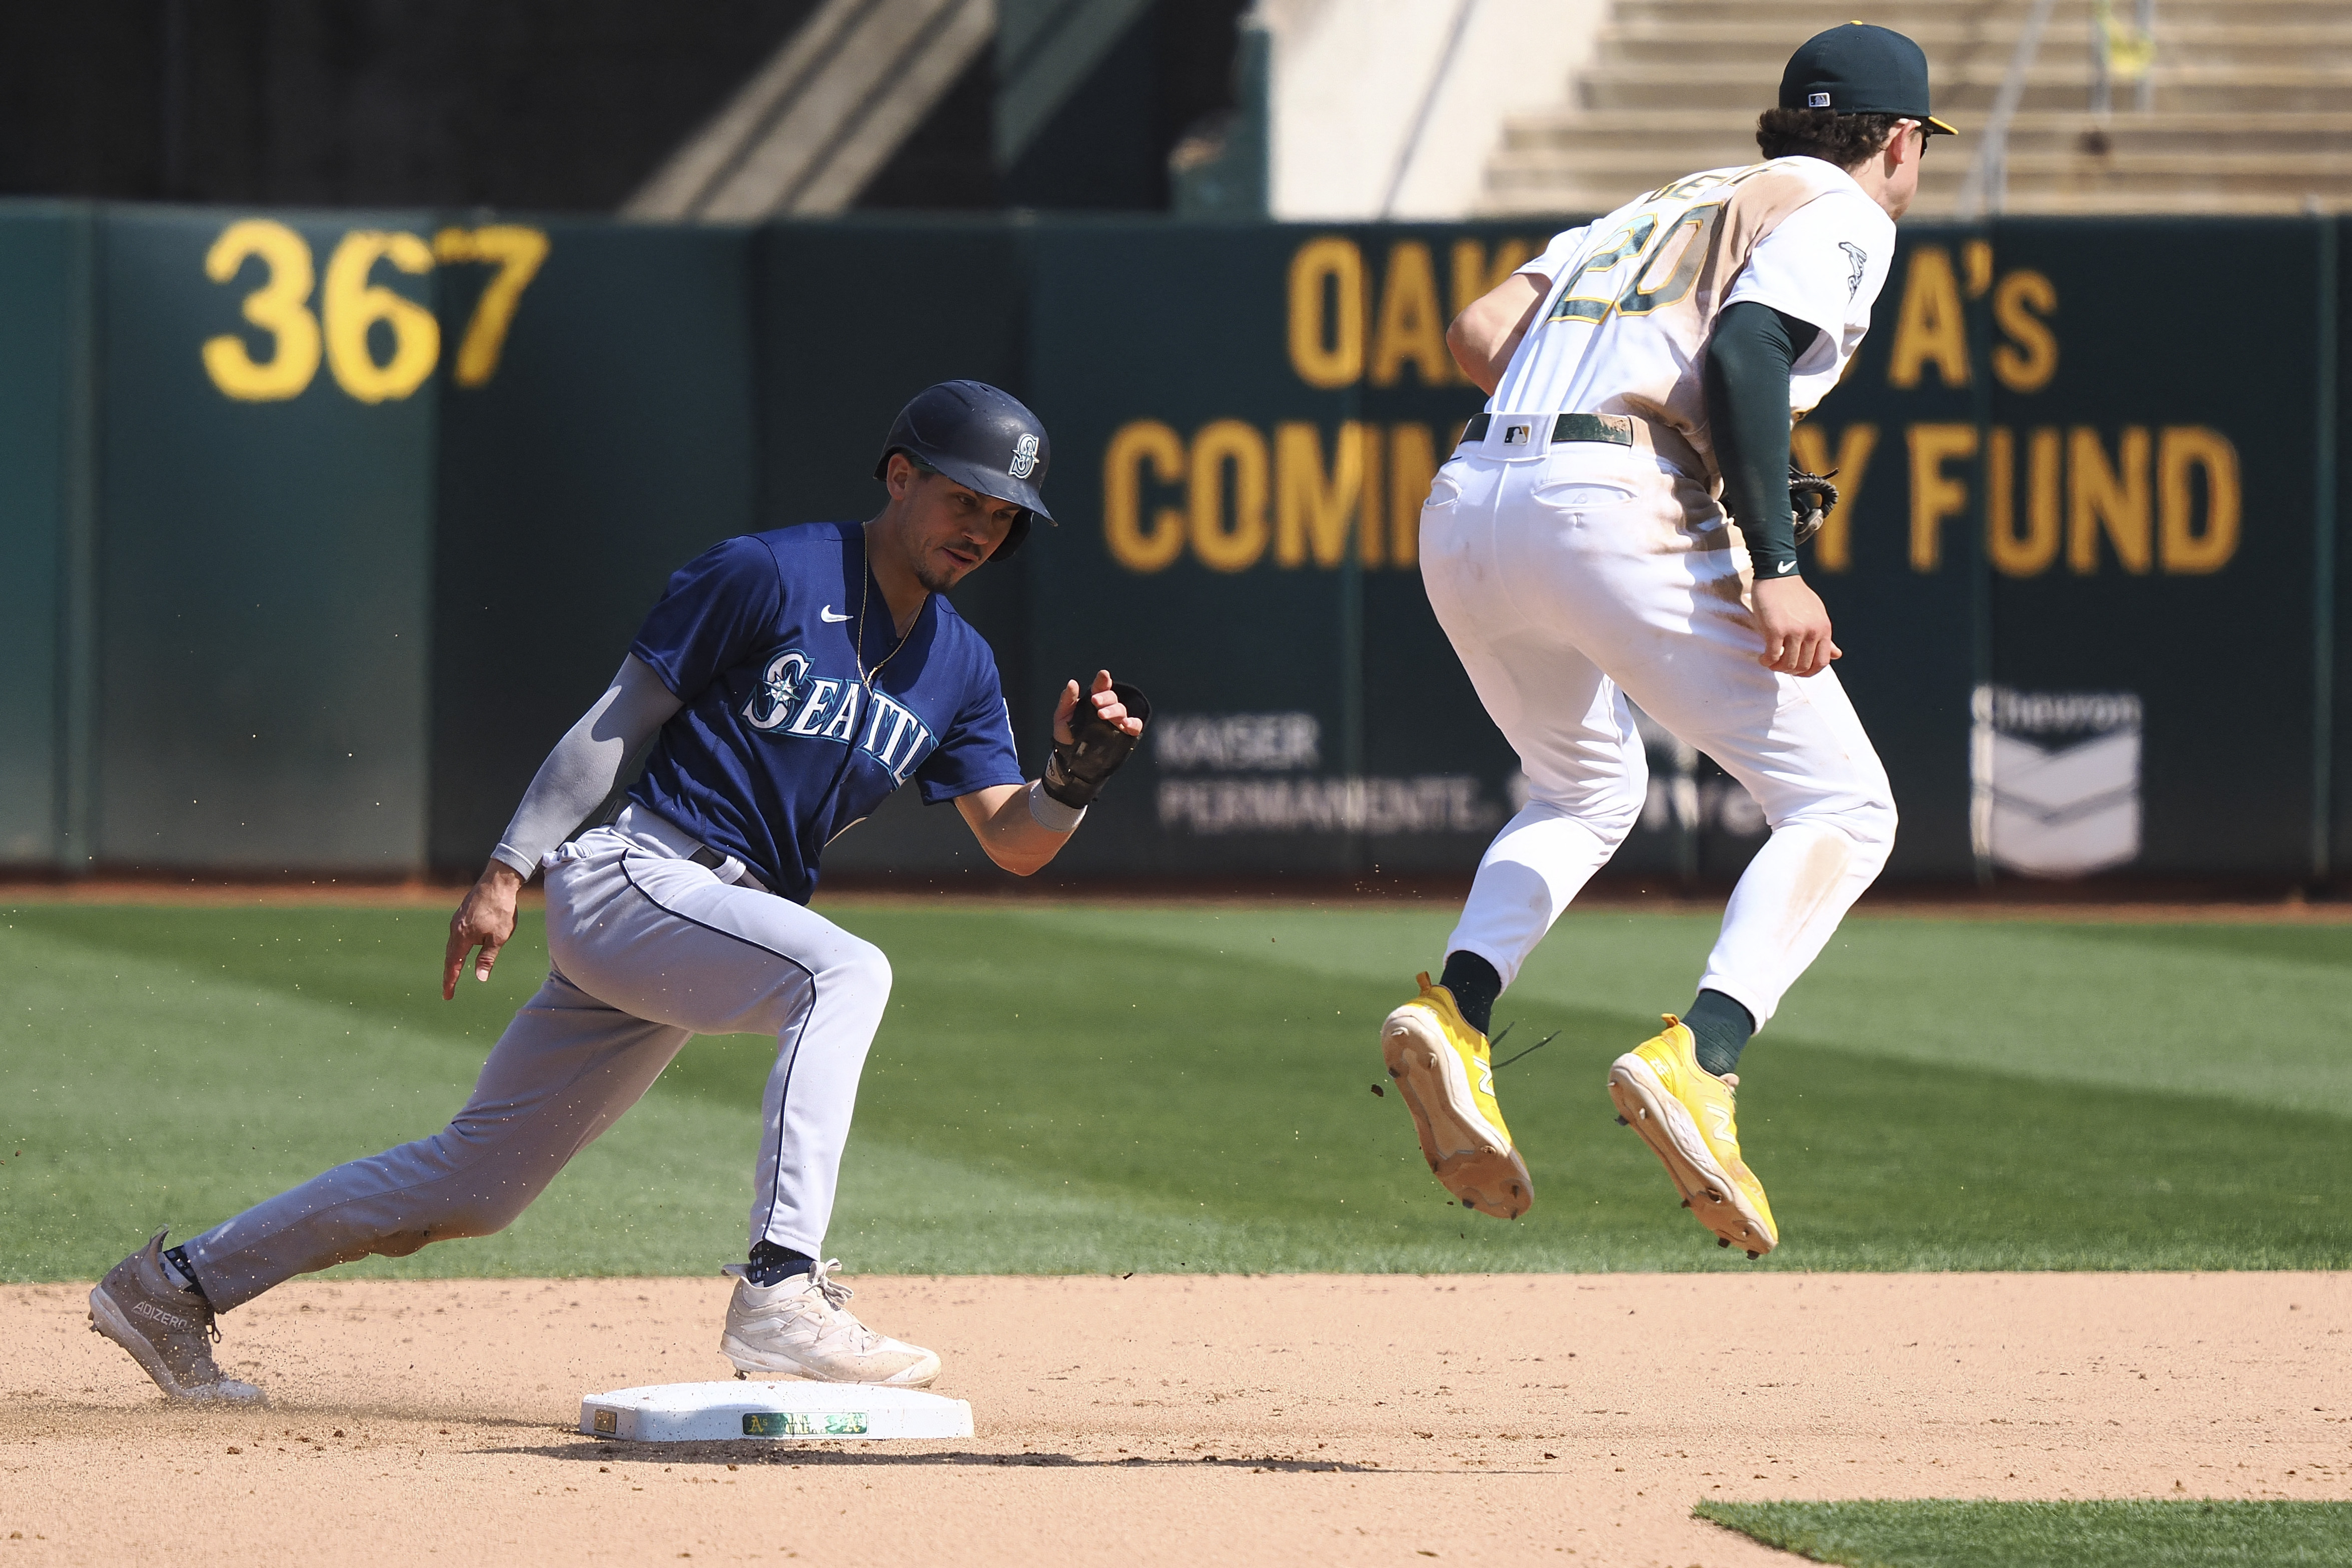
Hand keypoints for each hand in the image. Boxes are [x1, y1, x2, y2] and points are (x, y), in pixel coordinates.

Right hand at [442, 860, 523, 1000]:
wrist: (498, 881)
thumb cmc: (501, 909)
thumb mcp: (499, 938)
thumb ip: (487, 958)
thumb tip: (479, 979)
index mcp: (462, 937)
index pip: (453, 965)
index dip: (450, 982)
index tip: (447, 996)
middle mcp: (455, 929)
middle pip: (450, 956)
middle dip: (449, 973)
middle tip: (448, 989)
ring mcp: (457, 920)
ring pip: (453, 944)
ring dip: (453, 959)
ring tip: (454, 972)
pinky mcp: (462, 913)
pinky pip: (457, 935)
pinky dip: (457, 947)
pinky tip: (463, 948)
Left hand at [1054, 669, 1144, 744]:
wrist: (1069, 758)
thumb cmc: (1066, 734)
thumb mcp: (1062, 716)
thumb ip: (1067, 700)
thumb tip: (1073, 683)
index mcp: (1093, 701)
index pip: (1101, 687)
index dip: (1103, 681)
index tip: (1103, 675)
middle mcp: (1106, 709)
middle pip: (1112, 698)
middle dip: (1105, 698)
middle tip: (1095, 701)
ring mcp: (1116, 722)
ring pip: (1122, 710)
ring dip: (1114, 710)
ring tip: (1102, 715)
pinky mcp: (1123, 735)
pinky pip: (1134, 727)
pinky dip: (1133, 724)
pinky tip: (1126, 725)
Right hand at [1751, 574, 1840, 677]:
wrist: (1777, 576)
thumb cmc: (1795, 595)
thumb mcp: (1816, 615)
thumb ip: (1824, 637)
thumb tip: (1837, 655)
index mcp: (1823, 628)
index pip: (1822, 662)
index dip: (1809, 672)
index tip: (1797, 671)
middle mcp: (1812, 631)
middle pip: (1803, 666)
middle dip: (1791, 671)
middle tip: (1780, 666)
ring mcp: (1794, 631)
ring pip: (1788, 664)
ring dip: (1777, 667)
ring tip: (1771, 662)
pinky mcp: (1775, 629)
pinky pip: (1772, 656)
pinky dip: (1766, 661)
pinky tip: (1763, 658)